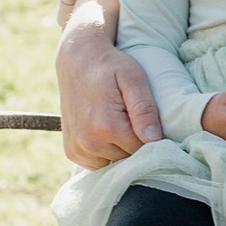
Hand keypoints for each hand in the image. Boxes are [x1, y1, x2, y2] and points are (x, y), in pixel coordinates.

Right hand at [58, 0, 160, 168]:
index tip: (149, 121)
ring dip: (119, 149)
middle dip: (134, 142)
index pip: (143, 150)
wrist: (78, 60)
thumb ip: (144, 109)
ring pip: (114, 164)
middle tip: (130, 116)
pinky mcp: (71, 152)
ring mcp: (77, 149)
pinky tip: (105, 131)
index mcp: (107, 127)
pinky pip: (98, 164)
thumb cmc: (110, 66)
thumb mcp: (133, 78)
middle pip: (128, 159)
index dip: (150, 138)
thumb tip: (154, 139)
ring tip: (117, 122)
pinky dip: (105, 153)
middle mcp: (88, 143)